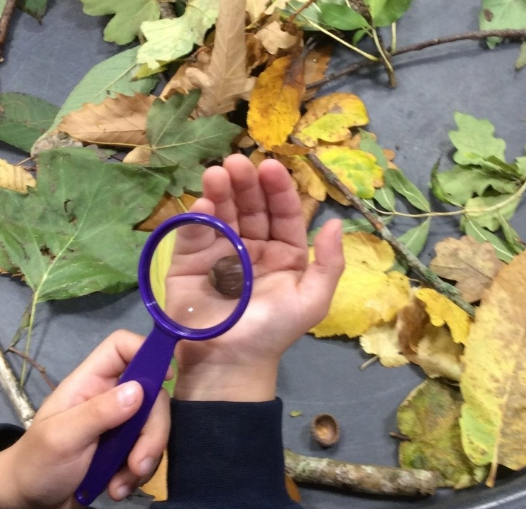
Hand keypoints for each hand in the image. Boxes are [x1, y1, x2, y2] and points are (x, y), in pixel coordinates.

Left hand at [0, 330, 170, 508]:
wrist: (29, 503)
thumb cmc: (36, 463)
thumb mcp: (61, 438)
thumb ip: (98, 413)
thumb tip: (139, 389)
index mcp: (89, 382)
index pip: (121, 347)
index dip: (147, 350)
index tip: (165, 376)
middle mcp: (110, 397)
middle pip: (151, 392)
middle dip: (152, 429)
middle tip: (138, 462)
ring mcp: (121, 423)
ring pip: (154, 425)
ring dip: (146, 457)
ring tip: (120, 484)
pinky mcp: (127, 448)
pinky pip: (150, 451)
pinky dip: (140, 473)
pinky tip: (118, 487)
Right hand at [167, 155, 343, 401]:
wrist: (229, 362)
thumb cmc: (273, 331)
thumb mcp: (312, 301)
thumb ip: (329, 264)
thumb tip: (335, 225)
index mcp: (284, 252)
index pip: (283, 212)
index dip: (278, 189)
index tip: (270, 168)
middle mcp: (252, 246)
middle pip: (251, 206)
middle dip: (245, 183)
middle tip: (237, 163)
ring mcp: (220, 251)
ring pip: (222, 213)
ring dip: (220, 191)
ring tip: (217, 173)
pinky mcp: (190, 260)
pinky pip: (194, 233)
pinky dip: (198, 217)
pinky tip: (203, 204)